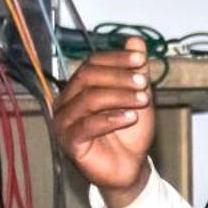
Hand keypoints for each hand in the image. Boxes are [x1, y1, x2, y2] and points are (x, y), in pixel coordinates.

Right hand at [52, 36, 154, 207]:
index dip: (115, 59)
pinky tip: (130, 118)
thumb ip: (135, 71)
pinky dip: (110, 119)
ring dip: (118, 97)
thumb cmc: (129, 133)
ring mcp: (64, 122)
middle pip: (87, 78)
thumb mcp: (138, 98)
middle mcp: (66, 101)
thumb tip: (136, 40)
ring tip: (143, 100)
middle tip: (143, 82)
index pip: (91, 63)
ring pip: (88, 99)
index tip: (140, 60)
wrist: (130, 167)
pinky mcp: (69, 142)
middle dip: (118, 77)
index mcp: (78, 87)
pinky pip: (86, 125)